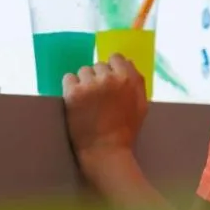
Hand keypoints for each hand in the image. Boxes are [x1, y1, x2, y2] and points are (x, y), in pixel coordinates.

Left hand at [63, 55, 148, 173]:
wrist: (105, 152)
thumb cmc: (125, 132)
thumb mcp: (141, 106)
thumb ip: (137, 82)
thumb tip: (129, 62)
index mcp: (128, 80)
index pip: (116, 58)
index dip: (111, 69)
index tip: (108, 82)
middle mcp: (110, 78)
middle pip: (98, 65)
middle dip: (97, 78)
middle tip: (97, 98)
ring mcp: (91, 85)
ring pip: (83, 71)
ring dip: (84, 83)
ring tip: (87, 102)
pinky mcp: (73, 93)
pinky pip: (68, 78)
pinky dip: (70, 88)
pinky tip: (75, 102)